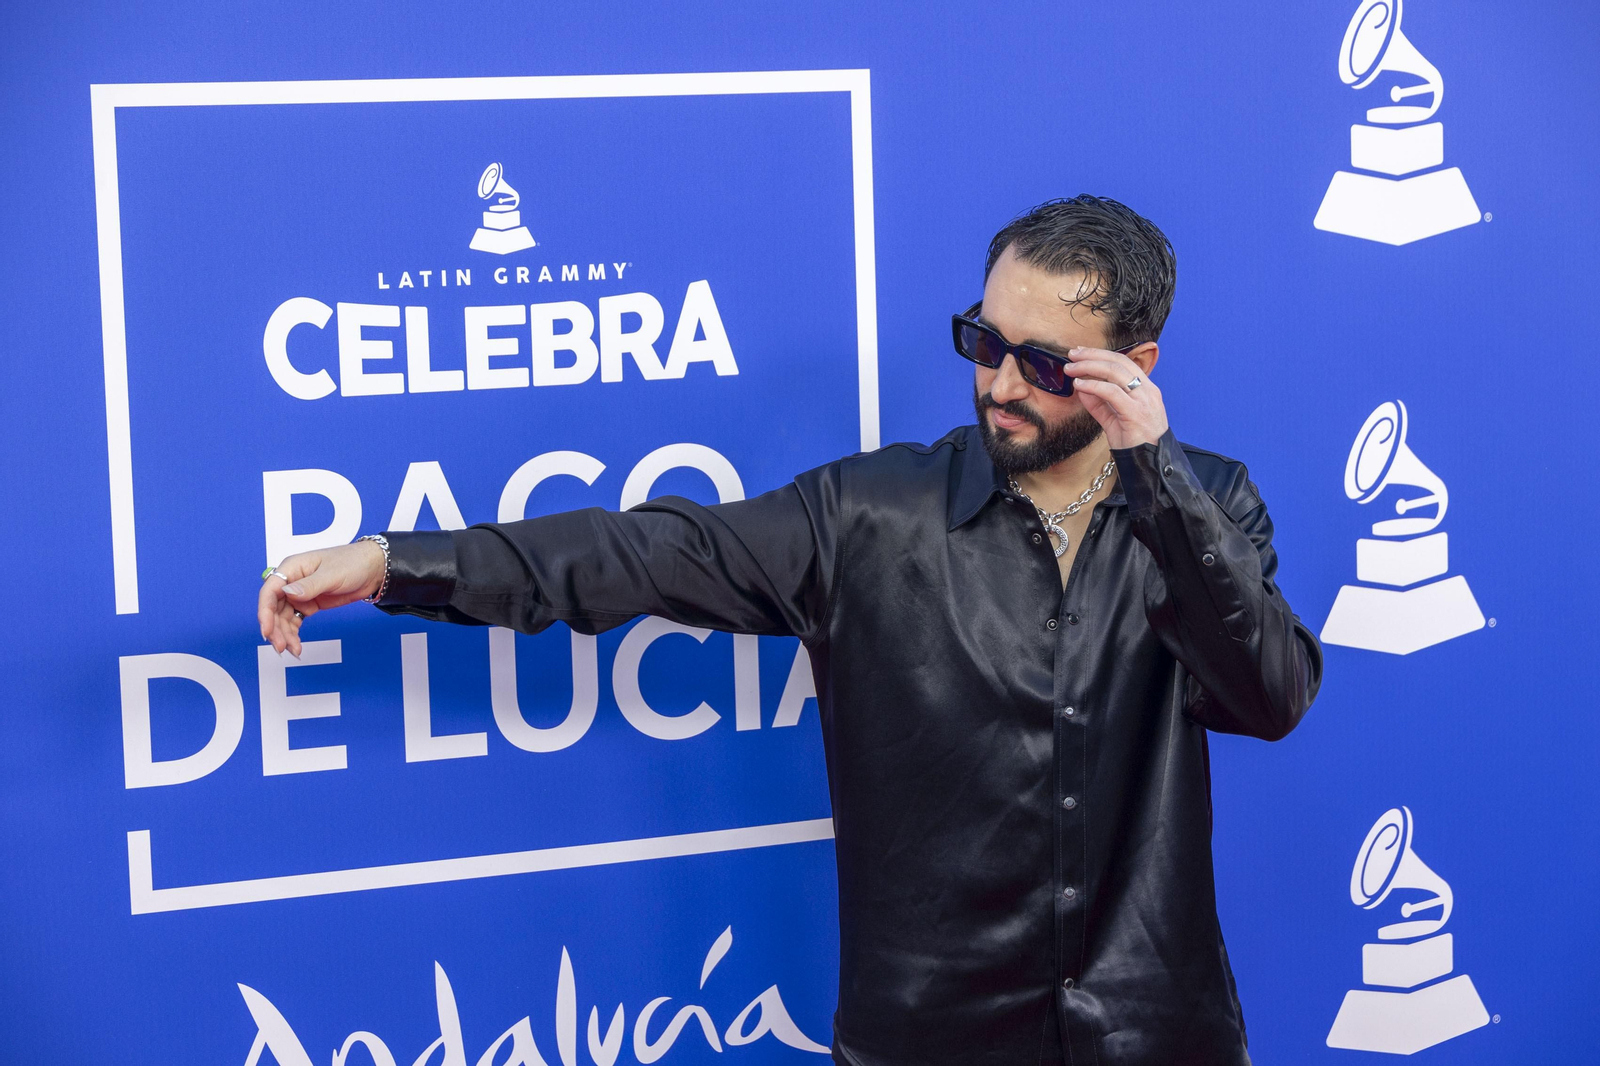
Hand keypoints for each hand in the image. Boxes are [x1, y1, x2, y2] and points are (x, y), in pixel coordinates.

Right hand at [257, 541, 385, 655]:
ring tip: (293, 650)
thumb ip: (310, 585)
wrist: (373, 569)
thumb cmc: (353, 562)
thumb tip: (288, 593)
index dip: (265, 612)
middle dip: (275, 628)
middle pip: (274, 608)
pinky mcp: (309, 604)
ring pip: (282, 618)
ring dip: (285, 634)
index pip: (270, 591)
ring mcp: (299, 594)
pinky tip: (296, 645)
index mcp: (292, 568)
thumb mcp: (332, 574)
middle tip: (281, 646)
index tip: (267, 630)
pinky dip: (293, 634)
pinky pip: (294, 621)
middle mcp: (292, 581)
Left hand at [1064, 345, 1168, 448]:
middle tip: (1072, 355)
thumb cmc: (1134, 442)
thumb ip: (1099, 403)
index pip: (1124, 362)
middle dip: (1092, 355)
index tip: (1081, 353)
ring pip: (1115, 372)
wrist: (1149, 464)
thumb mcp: (1114, 419)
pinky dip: (1093, 386)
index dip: (1101, 354)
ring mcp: (1143, 400)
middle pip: (1119, 362)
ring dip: (1089, 367)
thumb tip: (1081, 387)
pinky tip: (1080, 385)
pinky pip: (1111, 392)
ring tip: (1071, 369)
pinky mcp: (1135, 413)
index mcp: (1146, 389)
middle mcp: (1147, 391)